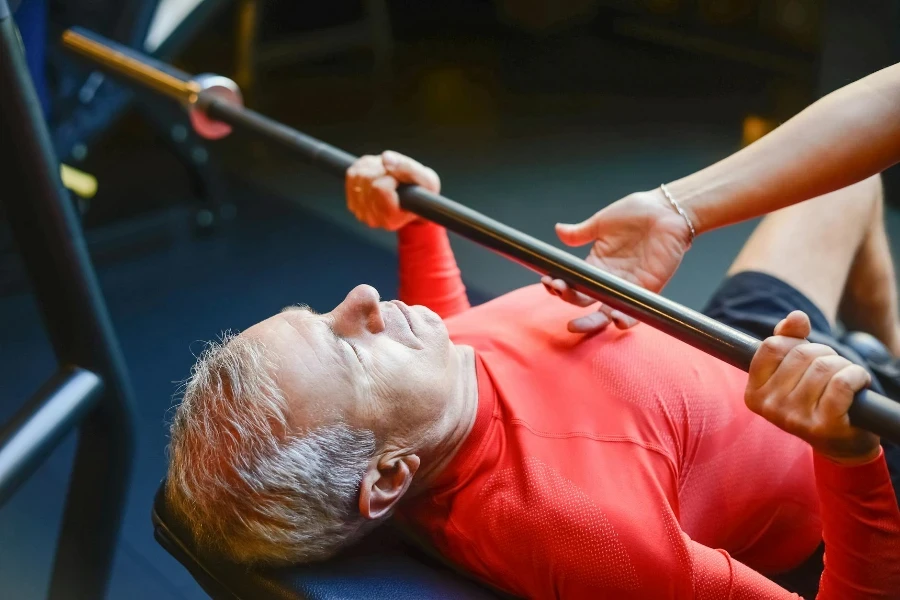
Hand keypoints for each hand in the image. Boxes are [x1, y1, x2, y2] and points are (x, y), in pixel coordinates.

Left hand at [345, 151, 440, 230]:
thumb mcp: (427, 180)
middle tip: (395, 177)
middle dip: (382, 170)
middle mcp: (374, 219)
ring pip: (357, 175)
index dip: (392, 177)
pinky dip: (365, 168)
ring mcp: (361, 212)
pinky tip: (377, 174)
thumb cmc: (423, 193)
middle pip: (367, 179)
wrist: (415, 201)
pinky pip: (352, 174)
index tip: (400, 182)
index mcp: (392, 219)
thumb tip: (385, 158)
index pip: (380, 188)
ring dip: (373, 168)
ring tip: (387, 175)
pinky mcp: (353, 201)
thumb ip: (409, 169)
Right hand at [542, 189, 692, 333]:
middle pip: (586, 302)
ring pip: (606, 313)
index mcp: (596, 265)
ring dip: (591, 322)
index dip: (559, 285)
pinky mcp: (648, 289)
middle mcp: (609, 280)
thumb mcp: (602, 222)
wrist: (667, 210)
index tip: (548, 280)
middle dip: (569, 302)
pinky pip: (635, 313)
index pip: (573, 283)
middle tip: (558, 292)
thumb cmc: (637, 212)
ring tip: (576, 324)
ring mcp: (628, 287)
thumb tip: (558, 230)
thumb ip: (580, 232)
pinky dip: (625, 320)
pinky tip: (615, 321)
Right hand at [746, 310, 879, 463]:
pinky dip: (856, 376)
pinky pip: (841, 383)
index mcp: (754, 393)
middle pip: (801, 354)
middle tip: (833, 368)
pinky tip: (858, 382)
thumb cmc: (814, 400)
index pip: (772, 346)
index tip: (806, 354)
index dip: (795, 341)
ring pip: (823, 367)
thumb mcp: (794, 370)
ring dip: (844, 365)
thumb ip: (789, 339)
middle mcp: (770, 408)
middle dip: (825, 353)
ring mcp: (795, 419)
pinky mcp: (823, 426)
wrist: (840, 442)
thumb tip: (796, 317)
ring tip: (846, 377)